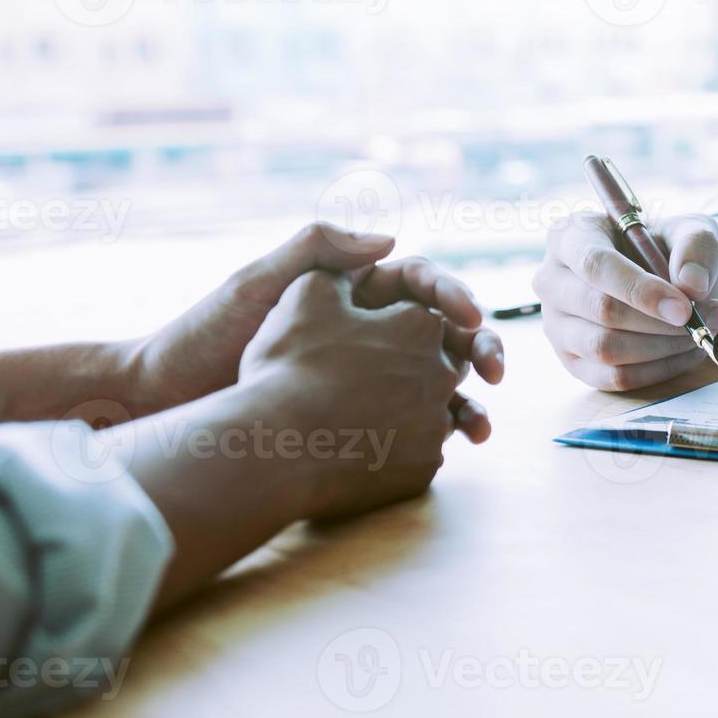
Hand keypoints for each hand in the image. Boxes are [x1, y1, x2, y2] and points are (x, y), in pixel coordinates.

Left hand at [127, 222, 502, 439]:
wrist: (166, 402)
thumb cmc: (204, 337)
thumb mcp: (258, 284)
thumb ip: (318, 250)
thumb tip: (391, 239)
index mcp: (352, 293)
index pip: (422, 284)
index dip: (455, 296)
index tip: (470, 316)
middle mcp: (367, 334)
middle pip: (444, 335)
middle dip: (480, 349)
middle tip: (494, 370)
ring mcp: (366, 381)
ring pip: (437, 385)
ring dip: (468, 402)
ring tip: (481, 426)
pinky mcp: (359, 424)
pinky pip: (413, 426)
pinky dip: (440, 436)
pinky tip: (452, 448)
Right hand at [237, 269, 474, 519]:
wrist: (275, 446)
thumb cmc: (290, 365)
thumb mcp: (306, 292)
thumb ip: (343, 262)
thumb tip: (377, 247)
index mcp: (420, 327)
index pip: (426, 316)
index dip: (398, 321)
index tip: (379, 332)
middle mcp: (440, 375)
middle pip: (442, 363)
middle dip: (420, 365)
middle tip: (380, 377)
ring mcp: (435, 427)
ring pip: (435, 412)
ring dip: (412, 410)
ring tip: (371, 419)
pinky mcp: (423, 471)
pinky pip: (420, 454)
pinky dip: (400, 450)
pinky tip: (365, 450)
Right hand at [534, 211, 717, 390]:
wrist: (664, 277)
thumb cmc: (668, 247)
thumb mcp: (689, 230)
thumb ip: (695, 247)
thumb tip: (692, 285)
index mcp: (570, 236)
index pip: (596, 265)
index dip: (640, 289)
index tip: (684, 308)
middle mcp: (552, 280)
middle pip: (601, 310)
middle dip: (659, 322)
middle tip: (704, 321)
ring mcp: (557, 324)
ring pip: (605, 348)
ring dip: (661, 347)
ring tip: (699, 334)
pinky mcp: (572, 360)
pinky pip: (614, 377)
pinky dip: (657, 370)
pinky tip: (686, 353)